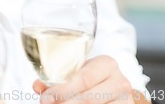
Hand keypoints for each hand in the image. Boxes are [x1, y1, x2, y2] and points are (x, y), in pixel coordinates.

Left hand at [33, 56, 148, 103]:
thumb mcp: (77, 73)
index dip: (61, 91)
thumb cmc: (92, 79)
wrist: (115, 89)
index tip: (45, 98)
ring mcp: (126, 100)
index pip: (83, 79)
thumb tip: (37, 86)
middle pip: (88, 98)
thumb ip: (56, 78)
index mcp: (106, 64)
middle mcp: (120, 81)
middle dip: (63, 103)